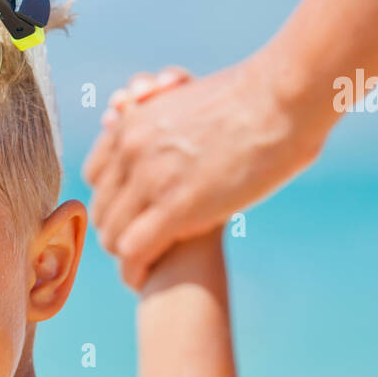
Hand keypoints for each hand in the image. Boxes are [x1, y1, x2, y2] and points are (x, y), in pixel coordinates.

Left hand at [84, 50, 329, 288]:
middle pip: (101, 209)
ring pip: (112, 234)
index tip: (131, 213)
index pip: (95, 175)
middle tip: (138, 248)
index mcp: (132, 123)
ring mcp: (152, 179)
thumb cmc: (251, 96)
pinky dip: (135, 271)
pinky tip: (145, 280)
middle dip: (118, 232)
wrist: (282, 98)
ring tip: (144, 266)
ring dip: (126, 255)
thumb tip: (155, 114)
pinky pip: (134, 249)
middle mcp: (132, 151)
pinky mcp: (177, 207)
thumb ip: (165, 114)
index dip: (111, 198)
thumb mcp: (188, 98)